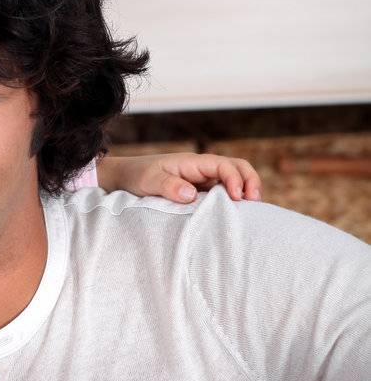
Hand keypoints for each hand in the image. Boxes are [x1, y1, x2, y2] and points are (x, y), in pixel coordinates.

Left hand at [97, 150, 261, 203]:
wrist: (125, 178)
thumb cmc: (137, 176)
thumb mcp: (148, 180)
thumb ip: (168, 186)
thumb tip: (191, 194)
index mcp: (193, 163)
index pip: (224, 165)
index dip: (236, 179)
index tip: (236, 198)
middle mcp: (202, 170)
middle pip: (237, 168)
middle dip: (250, 181)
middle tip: (255, 202)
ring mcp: (204, 182)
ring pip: (234, 182)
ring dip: (246, 192)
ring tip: (252, 213)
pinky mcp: (201, 194)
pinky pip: (223, 196)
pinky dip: (234, 204)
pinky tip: (237, 218)